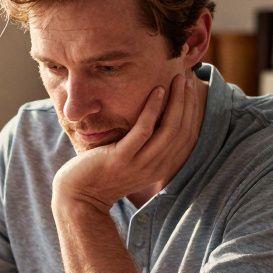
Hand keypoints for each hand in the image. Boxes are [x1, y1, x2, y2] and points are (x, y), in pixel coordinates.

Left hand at [52, 73, 200, 210]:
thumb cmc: (104, 172)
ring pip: (169, 128)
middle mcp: (155, 166)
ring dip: (176, 101)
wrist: (80, 195)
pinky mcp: (121, 158)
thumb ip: (147, 145)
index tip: (190, 89)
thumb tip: (157, 119)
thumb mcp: (133, 160)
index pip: (187, 136)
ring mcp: (139, 163)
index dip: (192, 111)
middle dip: (187, 101)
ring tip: (176, 79)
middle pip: (182, 130)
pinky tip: (157, 90)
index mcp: (162, 167)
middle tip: (186, 77)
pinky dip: (153, 109)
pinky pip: (143, 130)